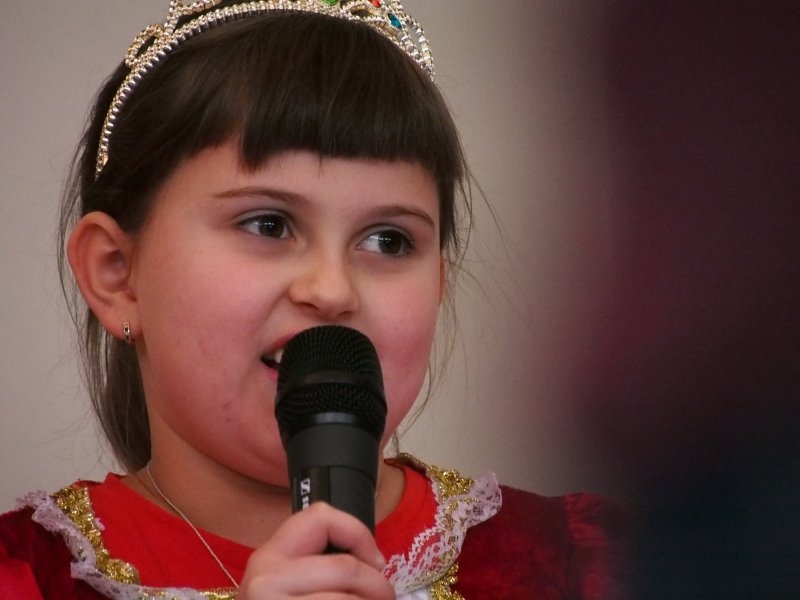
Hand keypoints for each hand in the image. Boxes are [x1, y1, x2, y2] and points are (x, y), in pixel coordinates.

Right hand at [238, 502, 394, 598]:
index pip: (319, 517)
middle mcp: (263, 582)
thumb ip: (321, 568)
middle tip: (386, 598)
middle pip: (345, 568)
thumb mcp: (293, 587)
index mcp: (267, 559)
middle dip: (378, 585)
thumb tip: (375, 566)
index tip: (374, 562)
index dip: (358, 534)